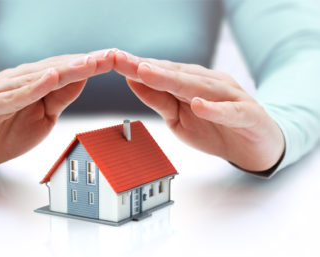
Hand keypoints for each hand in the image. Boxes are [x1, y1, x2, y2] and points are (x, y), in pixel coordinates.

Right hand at [0, 49, 115, 173]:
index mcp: (34, 82)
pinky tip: (50, 78)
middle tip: (110, 56)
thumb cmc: (5, 132)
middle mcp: (19, 80)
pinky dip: (33, 87)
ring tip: (89, 63)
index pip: (66, 70)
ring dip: (66, 70)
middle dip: (86, 63)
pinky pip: (14, 96)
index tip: (115, 60)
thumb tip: (83, 80)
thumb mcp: (43, 117)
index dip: (90, 65)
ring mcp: (2, 90)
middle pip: (57, 68)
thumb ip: (60, 98)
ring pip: (39, 77)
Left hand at [114, 51, 284, 170]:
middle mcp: (209, 83)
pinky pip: (230, 111)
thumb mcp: (178, 118)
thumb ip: (159, 100)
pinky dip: (215, 109)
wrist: (256, 145)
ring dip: (172, 80)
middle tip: (121, 60)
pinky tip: (199, 104)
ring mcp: (229, 96)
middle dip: (146, 67)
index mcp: (191, 82)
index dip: (135, 66)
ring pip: (199, 87)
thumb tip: (132, 81)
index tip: (112, 59)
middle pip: (175, 74)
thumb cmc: (215, 128)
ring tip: (148, 73)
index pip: (160, 72)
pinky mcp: (248, 114)